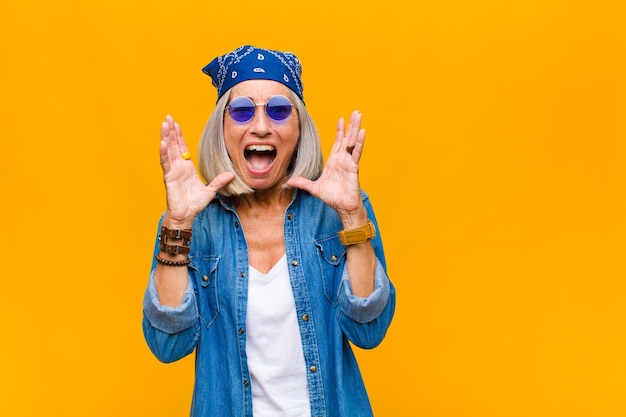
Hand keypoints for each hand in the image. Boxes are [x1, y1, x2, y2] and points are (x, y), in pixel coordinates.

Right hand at [159, 115, 234, 227]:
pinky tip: (162, 142)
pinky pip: (165, 163)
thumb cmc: (195, 204)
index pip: (181, 147)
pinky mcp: (169, 177)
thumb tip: (231, 174)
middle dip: (171, 131)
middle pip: (173, 145)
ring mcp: (172, 171)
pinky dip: (164, 153)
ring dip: (166, 137)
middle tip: (168, 117)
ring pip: (168, 150)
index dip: (179, 136)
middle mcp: (178, 167)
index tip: (176, 124)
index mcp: (186, 167)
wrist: (186, 215)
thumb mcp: (210, 190)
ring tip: (164, 124)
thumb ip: (219, 181)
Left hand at [287, 110, 366, 225]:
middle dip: (351, 125)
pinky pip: (356, 152)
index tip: (341, 119)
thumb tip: (288, 182)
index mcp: (335, 162)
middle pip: (347, 138)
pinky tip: (362, 132)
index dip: (340, 131)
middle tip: (356, 112)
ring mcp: (349, 162)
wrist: (343, 207)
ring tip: (359, 115)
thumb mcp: (314, 188)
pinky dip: (359, 142)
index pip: (338, 142)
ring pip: (353, 141)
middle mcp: (343, 159)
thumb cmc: (332, 198)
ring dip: (356, 128)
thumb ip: (303, 182)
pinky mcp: (353, 167)